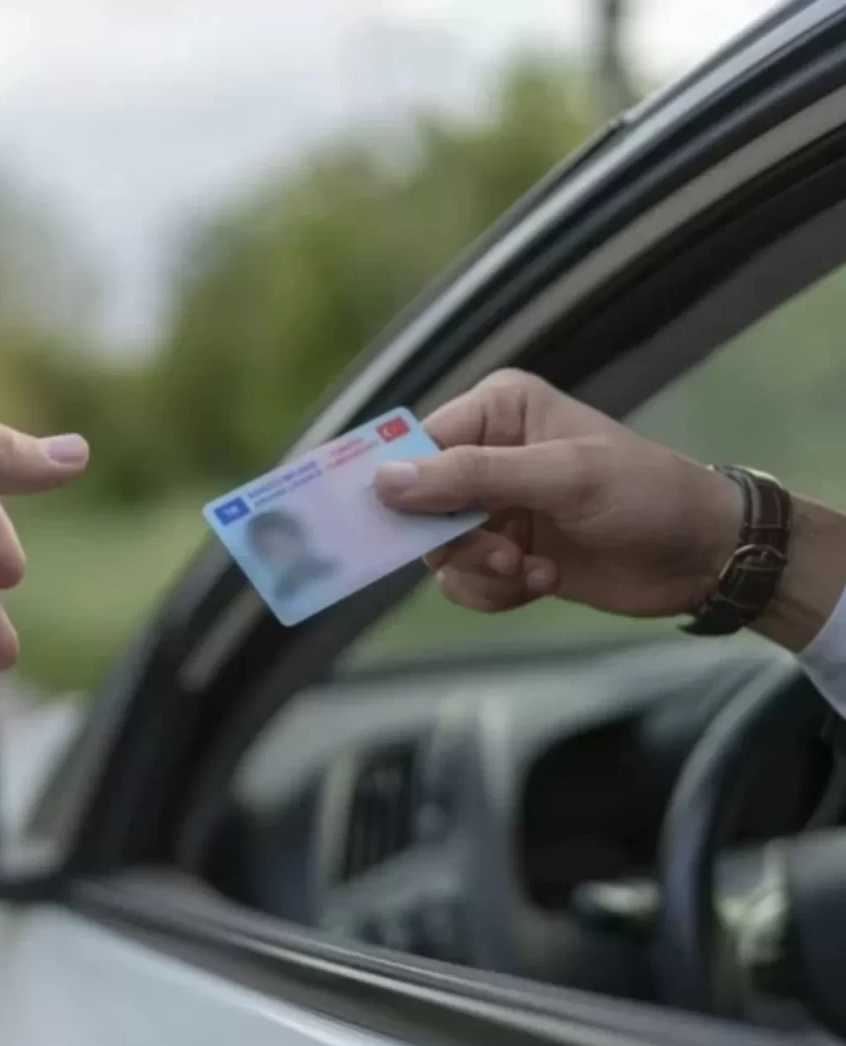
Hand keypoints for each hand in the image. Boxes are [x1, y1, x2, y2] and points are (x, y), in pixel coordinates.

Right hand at [373, 370, 740, 619]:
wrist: (704, 556)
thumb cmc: (644, 494)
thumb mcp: (561, 477)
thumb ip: (471, 477)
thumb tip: (384, 481)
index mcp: (497, 411)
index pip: (417, 445)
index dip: (401, 486)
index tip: (392, 525)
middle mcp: (487, 454)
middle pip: (420, 506)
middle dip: (457, 541)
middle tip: (502, 555)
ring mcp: (495, 508)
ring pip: (440, 552)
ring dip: (482, 572)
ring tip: (530, 571)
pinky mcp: (506, 553)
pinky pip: (465, 581)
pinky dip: (496, 591)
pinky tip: (544, 580)